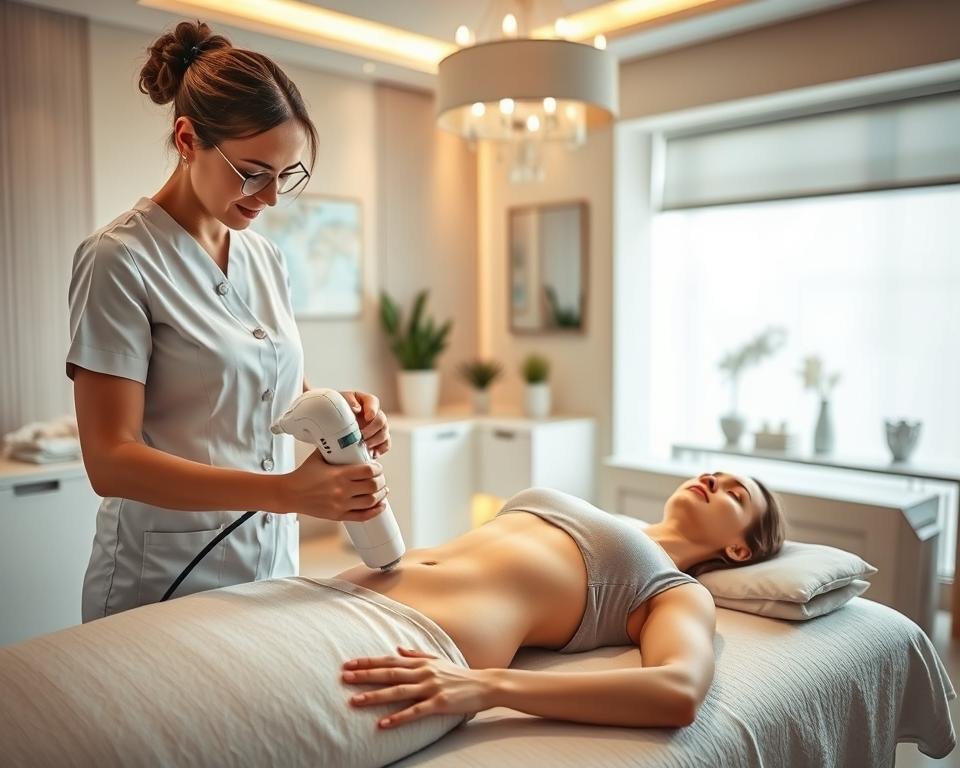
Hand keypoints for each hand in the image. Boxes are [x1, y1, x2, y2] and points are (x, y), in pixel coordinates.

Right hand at [279, 451, 387, 520]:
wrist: (289, 493)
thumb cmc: (303, 474)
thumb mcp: (318, 457)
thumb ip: (332, 448)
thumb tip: (343, 435)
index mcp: (339, 474)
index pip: (368, 471)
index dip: (378, 469)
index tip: (378, 467)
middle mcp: (342, 490)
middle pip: (373, 486)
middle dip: (381, 481)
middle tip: (381, 478)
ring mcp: (341, 505)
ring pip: (370, 501)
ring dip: (381, 495)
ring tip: (383, 490)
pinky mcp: (338, 516)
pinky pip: (362, 516)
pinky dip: (375, 511)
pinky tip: (380, 505)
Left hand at [340, 391, 390, 457]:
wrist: (330, 425)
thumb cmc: (334, 412)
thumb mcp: (338, 403)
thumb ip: (348, 401)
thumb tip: (357, 408)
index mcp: (365, 402)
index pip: (373, 402)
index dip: (373, 410)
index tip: (368, 418)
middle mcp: (374, 414)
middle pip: (381, 420)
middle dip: (372, 429)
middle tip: (362, 436)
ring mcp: (377, 428)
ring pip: (384, 433)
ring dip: (375, 441)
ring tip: (364, 446)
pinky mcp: (378, 440)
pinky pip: (386, 445)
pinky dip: (380, 450)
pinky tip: (371, 454)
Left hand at [342, 647, 493, 728]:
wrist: (484, 684)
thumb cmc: (459, 674)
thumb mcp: (437, 660)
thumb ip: (416, 655)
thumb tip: (398, 649)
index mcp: (420, 663)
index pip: (389, 661)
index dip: (368, 662)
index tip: (349, 664)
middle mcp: (423, 672)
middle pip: (389, 674)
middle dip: (365, 676)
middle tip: (344, 678)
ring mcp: (431, 687)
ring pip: (398, 692)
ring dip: (376, 696)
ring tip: (356, 701)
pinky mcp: (439, 703)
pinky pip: (415, 711)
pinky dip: (398, 717)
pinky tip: (383, 723)